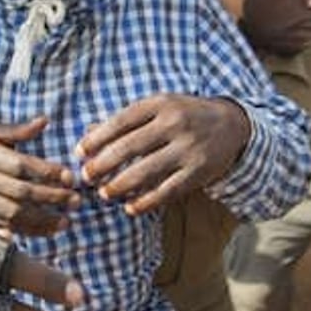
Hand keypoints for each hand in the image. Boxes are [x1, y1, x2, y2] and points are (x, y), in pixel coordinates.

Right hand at [0, 118, 79, 234]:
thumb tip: (44, 121)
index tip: (69, 175)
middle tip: (76, 200)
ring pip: (15, 214)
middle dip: (52, 198)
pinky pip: (6, 227)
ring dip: (43, 220)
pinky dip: (28, 231)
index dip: (47, 172)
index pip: (22, 166)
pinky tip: (47, 231)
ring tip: (66, 221)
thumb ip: (16, 130)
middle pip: (22, 192)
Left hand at [75, 95, 250, 215]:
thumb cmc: (184, 115)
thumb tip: (87, 134)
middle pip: (130, 147)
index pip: (121, 121)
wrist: (231, 124)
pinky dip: (147, 201)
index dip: (97, 138)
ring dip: (120, 185)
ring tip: (104, 193)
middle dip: (103, 164)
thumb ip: (126, 121)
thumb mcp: (158, 108)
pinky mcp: (198, 171)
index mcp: (160, 104)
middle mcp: (175, 123)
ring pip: (146, 171)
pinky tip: (131, 207)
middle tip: (85, 177)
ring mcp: (188, 148)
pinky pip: (167, 190)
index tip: (79, 152)